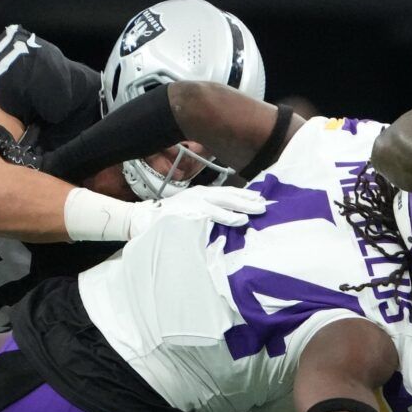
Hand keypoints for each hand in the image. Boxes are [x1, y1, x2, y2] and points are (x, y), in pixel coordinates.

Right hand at [114, 184, 266, 243]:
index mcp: (201, 193)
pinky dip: (229, 217)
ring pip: (225, 202)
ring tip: (259, 210)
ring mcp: (196, 202)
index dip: (244, 194)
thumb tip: (226, 215)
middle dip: (249, 199)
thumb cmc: (168, 217)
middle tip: (266, 203)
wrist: (144, 219)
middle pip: (230, 195)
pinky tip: (241, 220)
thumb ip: (207, 210)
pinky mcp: (192, 212)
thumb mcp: (190, 209)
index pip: (227, 191)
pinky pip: (214, 215)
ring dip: (243, 206)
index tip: (260, 197)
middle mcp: (200, 194)